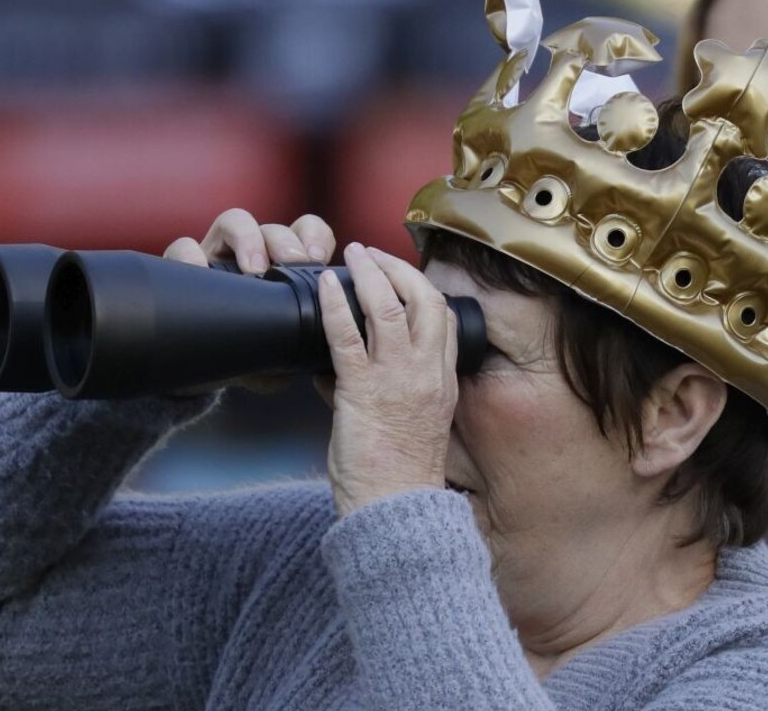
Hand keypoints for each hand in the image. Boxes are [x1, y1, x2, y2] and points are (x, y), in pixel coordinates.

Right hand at [165, 209, 337, 393]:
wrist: (203, 373)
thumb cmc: (249, 355)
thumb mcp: (280, 352)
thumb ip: (302, 346)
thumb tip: (319, 355)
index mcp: (284, 267)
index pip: (305, 232)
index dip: (314, 236)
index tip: (319, 258)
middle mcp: (252, 255)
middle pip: (273, 228)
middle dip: (285, 241)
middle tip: (292, 264)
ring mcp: (218, 256)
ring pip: (234, 222)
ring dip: (248, 239)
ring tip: (253, 270)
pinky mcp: (183, 267)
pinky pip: (183, 246)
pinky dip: (192, 255)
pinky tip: (203, 273)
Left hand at [319, 243, 458, 516]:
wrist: (394, 510)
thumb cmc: (397, 479)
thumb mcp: (407, 428)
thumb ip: (382, 394)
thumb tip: (336, 374)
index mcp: (443, 384)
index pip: (444, 321)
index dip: (423, 290)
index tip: (402, 276)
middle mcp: (426, 375)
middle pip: (425, 302)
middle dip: (399, 270)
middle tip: (374, 256)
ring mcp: (397, 380)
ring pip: (389, 308)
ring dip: (369, 274)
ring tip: (353, 256)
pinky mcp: (363, 390)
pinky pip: (348, 336)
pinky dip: (334, 305)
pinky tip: (323, 287)